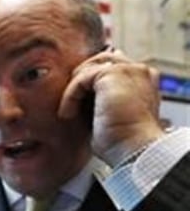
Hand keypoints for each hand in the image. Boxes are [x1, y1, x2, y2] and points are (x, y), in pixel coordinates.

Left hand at [59, 48, 163, 166]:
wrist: (135, 149)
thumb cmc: (123, 142)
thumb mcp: (109, 118)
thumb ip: (99, 102)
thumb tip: (79, 101)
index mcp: (142, 80)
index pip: (110, 67)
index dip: (88, 84)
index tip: (75, 105)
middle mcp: (138, 70)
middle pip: (98, 62)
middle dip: (79, 81)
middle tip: (69, 105)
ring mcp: (128, 69)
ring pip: (88, 69)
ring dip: (73, 90)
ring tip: (69, 112)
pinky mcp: (114, 74)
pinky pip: (81, 78)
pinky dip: (70, 97)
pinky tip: (68, 114)